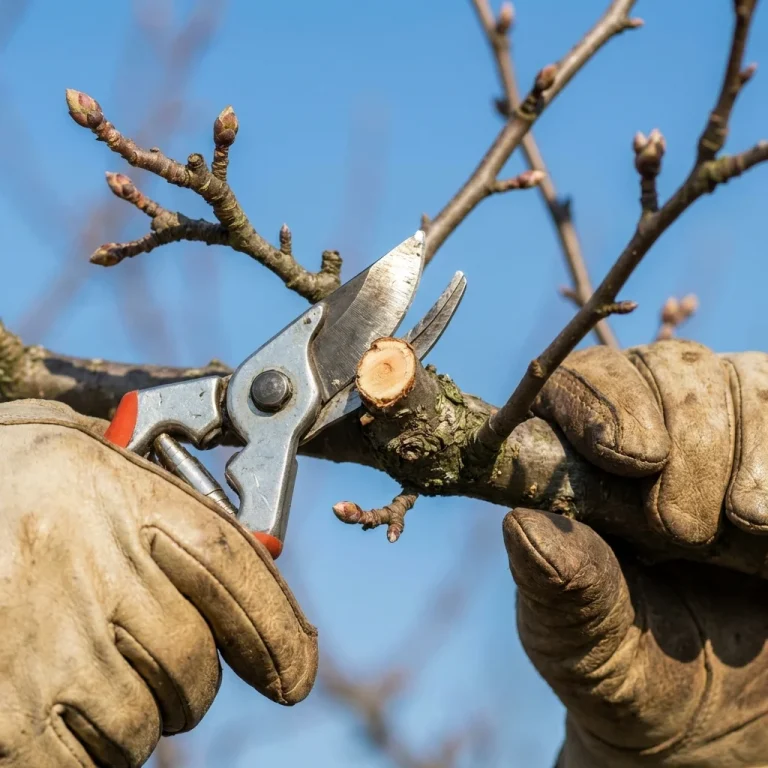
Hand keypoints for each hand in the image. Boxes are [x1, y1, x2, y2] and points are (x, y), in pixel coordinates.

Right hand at [0, 399, 317, 766]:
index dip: (276, 626)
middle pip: (190, 658)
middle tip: (167, 679)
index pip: (229, 562)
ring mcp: (37, 638)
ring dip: (132, 724)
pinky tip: (56, 723)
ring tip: (90, 688)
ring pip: (139, 723)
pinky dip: (82, 760)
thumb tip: (244, 553)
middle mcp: (82, 560)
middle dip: (191, 688)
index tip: (294, 674)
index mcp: (110, 489)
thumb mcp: (71, 455)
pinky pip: (77, 766)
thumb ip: (153, 495)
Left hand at [504, 340, 767, 766]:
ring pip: (742, 379)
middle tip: (682, 529)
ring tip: (743, 527)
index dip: (605, 402)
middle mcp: (647, 436)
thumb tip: (520, 524)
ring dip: (749, 448)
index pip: (577, 384)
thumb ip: (560, 593)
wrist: (720, 721)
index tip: (631, 458)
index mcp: (575, 468)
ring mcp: (722, 443)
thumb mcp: (586, 649)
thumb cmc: (630, 671)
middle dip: (688, 442)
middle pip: (668, 369)